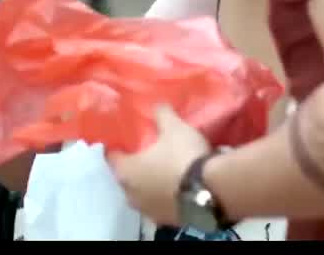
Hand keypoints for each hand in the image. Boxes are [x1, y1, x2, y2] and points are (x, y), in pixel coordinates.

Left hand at [107, 105, 210, 226]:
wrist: (211, 191)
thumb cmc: (183, 156)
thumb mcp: (174, 127)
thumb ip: (161, 114)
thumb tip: (156, 103)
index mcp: (125, 171)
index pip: (111, 156)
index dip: (118, 146)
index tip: (125, 139)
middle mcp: (130, 194)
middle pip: (125, 176)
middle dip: (133, 166)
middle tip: (145, 153)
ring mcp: (148, 210)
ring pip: (142, 193)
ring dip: (148, 183)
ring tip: (161, 169)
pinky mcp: (166, 220)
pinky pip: (159, 204)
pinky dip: (162, 195)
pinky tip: (175, 186)